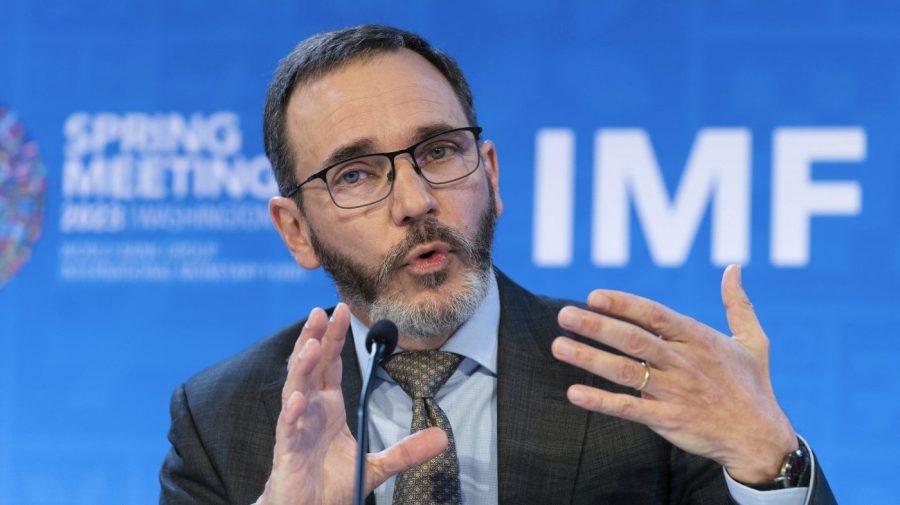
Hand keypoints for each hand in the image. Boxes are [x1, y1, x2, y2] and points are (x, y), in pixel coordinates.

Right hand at [256, 303, 448, 504]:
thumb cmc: (331, 487)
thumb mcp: (376, 466)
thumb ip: (406, 450)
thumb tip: (443, 438)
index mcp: (328, 408)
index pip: (330, 364)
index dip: (334, 337)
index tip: (340, 309)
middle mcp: (310, 411)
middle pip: (311, 366)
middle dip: (316, 338)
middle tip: (321, 311)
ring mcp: (296, 428)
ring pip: (295, 389)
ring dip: (302, 366)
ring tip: (312, 344)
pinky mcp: (287, 451)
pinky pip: (288, 427)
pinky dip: (293, 411)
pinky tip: (299, 397)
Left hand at [550, 265, 797, 483]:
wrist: (760, 439)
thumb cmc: (753, 386)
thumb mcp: (753, 341)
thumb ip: (738, 304)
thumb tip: (733, 268)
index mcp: (699, 339)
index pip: (654, 315)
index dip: (623, 304)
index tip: (593, 295)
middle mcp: (684, 362)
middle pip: (634, 339)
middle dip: (596, 325)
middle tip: (564, 315)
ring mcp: (675, 392)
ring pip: (626, 371)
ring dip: (589, 358)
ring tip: (558, 346)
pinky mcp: (668, 420)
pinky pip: (628, 408)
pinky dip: (600, 401)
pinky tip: (574, 393)